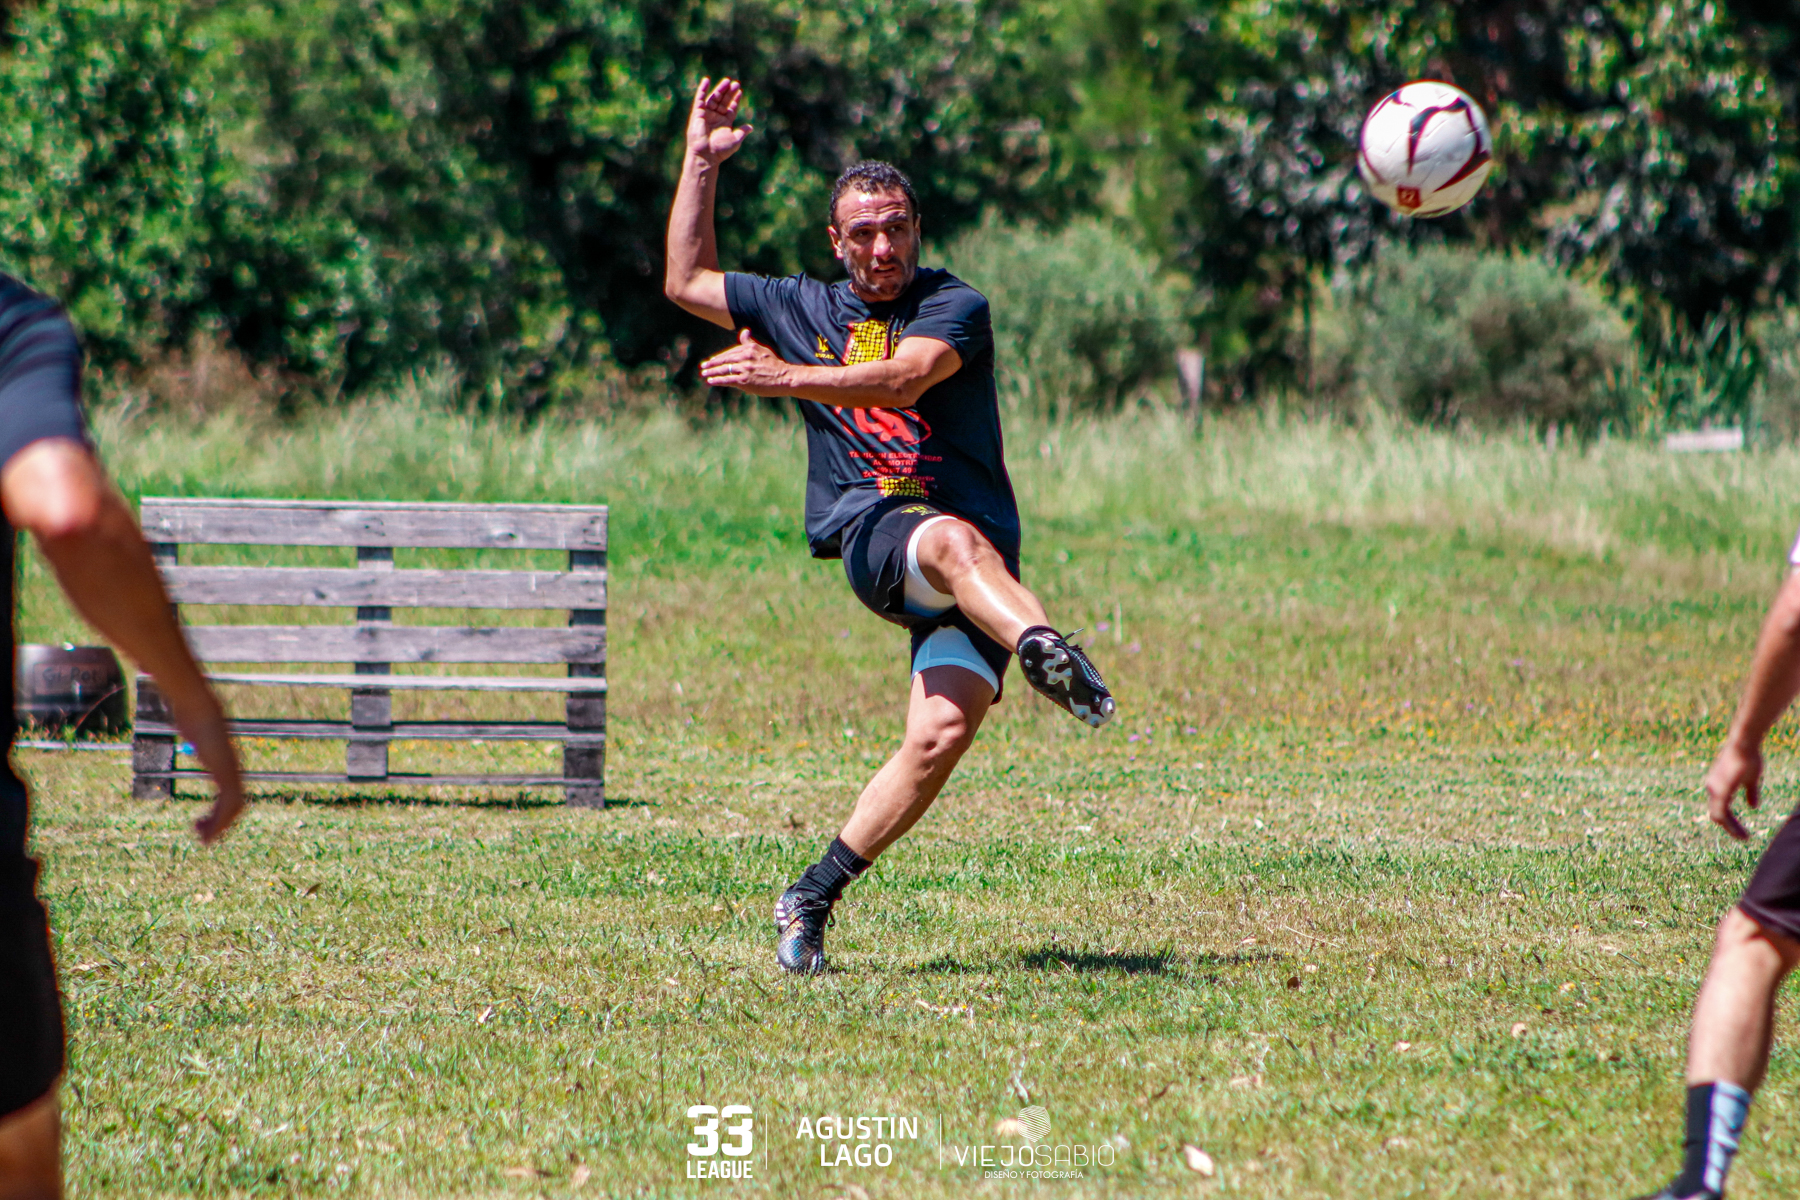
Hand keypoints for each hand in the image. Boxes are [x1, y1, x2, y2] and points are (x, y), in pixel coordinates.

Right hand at [163, 684, 246, 845]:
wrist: (199, 709)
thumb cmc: (192, 717)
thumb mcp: (192, 732)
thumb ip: (193, 736)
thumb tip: (183, 726)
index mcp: (227, 764)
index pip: (232, 794)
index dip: (222, 811)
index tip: (204, 821)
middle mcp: (234, 769)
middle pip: (237, 804)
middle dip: (223, 823)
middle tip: (204, 837)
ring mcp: (232, 771)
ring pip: (234, 807)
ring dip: (221, 826)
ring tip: (203, 839)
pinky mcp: (226, 773)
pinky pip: (228, 803)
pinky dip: (218, 819)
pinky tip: (202, 828)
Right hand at [686, 77, 750, 164]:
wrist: (706, 155)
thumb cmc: (720, 150)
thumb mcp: (735, 140)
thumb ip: (742, 132)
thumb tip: (751, 127)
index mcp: (724, 123)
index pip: (730, 108)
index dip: (735, 99)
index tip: (740, 91)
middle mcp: (715, 117)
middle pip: (723, 101)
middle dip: (729, 92)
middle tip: (735, 83)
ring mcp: (706, 114)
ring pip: (714, 98)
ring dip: (720, 89)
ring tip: (727, 81)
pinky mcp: (697, 113)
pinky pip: (699, 99)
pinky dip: (702, 89)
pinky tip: (706, 80)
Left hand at [700, 329, 793, 394]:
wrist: (785, 377)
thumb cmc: (774, 364)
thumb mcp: (762, 349)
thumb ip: (750, 342)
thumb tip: (744, 331)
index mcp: (749, 348)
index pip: (730, 352)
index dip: (719, 357)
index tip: (711, 360)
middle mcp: (745, 357)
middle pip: (725, 360)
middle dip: (712, 363)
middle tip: (703, 367)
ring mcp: (744, 369)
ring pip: (724, 369)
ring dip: (712, 372)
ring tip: (704, 374)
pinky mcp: (744, 380)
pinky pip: (727, 379)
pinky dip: (717, 380)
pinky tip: (710, 381)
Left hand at [1704, 737, 1762, 840]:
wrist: (1744, 744)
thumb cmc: (1748, 758)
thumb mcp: (1751, 779)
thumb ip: (1750, 793)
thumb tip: (1753, 807)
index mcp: (1717, 785)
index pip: (1720, 808)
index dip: (1730, 821)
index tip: (1742, 831)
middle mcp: (1712, 788)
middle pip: (1717, 814)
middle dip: (1731, 827)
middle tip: (1744, 838)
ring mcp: (1714, 789)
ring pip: (1718, 816)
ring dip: (1731, 828)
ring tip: (1744, 838)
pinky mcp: (1720, 791)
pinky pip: (1721, 813)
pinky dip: (1730, 825)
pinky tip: (1740, 831)